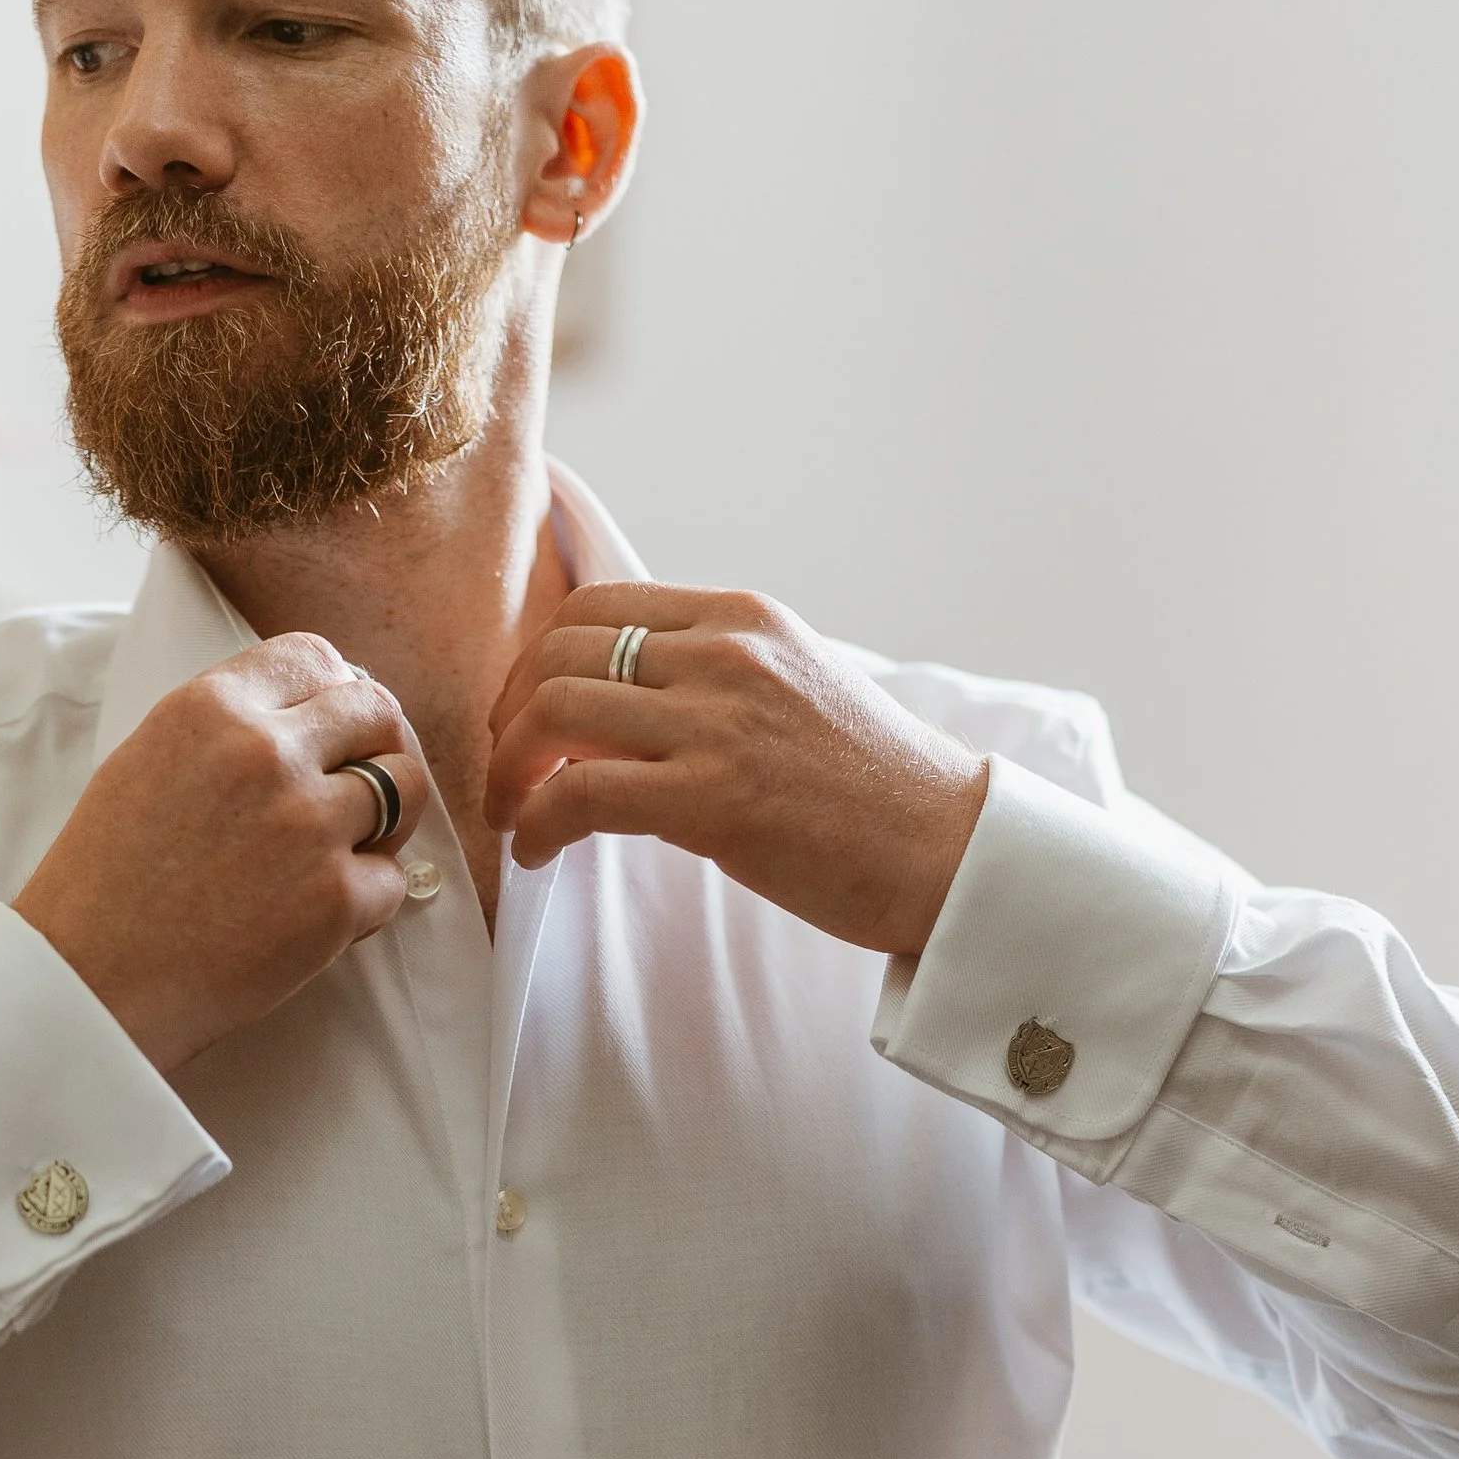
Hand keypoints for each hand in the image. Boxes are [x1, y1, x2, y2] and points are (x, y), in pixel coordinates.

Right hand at [15, 634, 427, 1074]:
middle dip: (375, 746)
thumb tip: (316, 708)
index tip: (330, 728)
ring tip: (340, 852)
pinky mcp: (335, 899)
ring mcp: (308, 825)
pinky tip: (312, 917)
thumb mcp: (150, 759)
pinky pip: (391, 881)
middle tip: (351, 790)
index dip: (333, 691)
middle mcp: (266, 752)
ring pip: (406, 789)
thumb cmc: (109, 879)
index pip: (315, 657)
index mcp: (212, 706)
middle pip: (377, 710)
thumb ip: (230, 725)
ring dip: (386, 820)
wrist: (90, 982)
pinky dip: (364, 902)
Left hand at [484, 585, 988, 957]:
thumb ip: (717, 678)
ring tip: (516, 813)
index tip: (529, 717)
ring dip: (510, 769)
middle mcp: (726, 653)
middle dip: (510, 715)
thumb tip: (628, 701)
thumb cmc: (877, 790)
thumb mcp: (796, 688)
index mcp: (744, 618)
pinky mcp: (711, 798)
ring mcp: (717, 722)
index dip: (539, 661)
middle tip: (508, 771)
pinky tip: (537, 851)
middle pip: (559, 652)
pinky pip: (578, 794)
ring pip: (554, 711)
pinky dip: (537, 823)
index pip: (598, 607)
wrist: (951, 851)